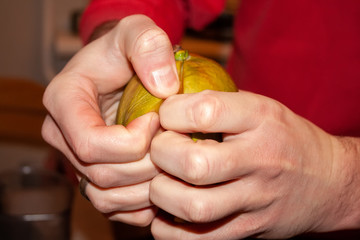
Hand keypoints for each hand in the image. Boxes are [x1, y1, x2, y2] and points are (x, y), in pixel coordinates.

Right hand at [42, 14, 177, 225]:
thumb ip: (149, 45)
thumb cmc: (125, 50)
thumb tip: (164, 87)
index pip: (90, 143)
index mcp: (64, 102)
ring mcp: (76, 160)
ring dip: (146, 188)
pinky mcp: (93, 176)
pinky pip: (112, 207)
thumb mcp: (137, 32)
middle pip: (102, 174)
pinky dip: (141, 203)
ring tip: (170, 163)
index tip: (158, 121)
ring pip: (107, 197)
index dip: (132, 142)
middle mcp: (62, 136)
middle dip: (147, 166)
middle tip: (172, 144)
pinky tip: (162, 183)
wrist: (120, 69)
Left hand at [149, 90, 357, 238]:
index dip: (171, 112)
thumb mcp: (260, 108)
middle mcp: (261, 159)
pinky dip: (170, 230)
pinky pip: (199, 239)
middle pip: (195, 163)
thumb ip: (217, 104)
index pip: (205, 111)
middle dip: (161, 155)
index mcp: (261, 119)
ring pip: (194, 206)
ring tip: (161, 182)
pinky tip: (166, 213)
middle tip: (159, 151)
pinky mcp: (250, 229)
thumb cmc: (284, 137)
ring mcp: (256, 199)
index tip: (165, 117)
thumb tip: (166, 104)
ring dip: (162, 195)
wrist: (327, 180)